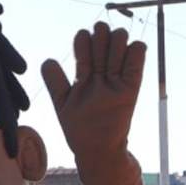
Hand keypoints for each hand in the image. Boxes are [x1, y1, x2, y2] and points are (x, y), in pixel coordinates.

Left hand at [41, 22, 145, 176]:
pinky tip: (134, 46)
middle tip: (98, 33)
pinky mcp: (131, 90)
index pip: (85, 51)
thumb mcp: (62, 104)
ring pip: (120, 50)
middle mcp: (101, 77)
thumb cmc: (78, 130)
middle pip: (103, 46)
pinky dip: (137, 53)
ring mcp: (116, 82)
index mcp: (84, 79)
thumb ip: (55, 82)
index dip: (83, 42)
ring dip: (117, 40)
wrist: (97, 151)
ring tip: (112, 39)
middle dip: (101, 36)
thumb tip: (48, 59)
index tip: (81, 38)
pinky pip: (136, 66)